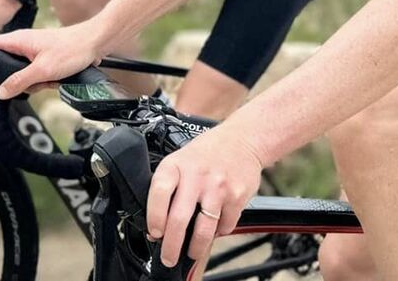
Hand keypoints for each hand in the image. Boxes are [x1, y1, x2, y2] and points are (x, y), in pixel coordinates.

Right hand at [0, 23, 104, 98]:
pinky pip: (33, 75)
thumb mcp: (43, 69)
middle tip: (28, 84)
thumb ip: (19, 81)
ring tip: (46, 80)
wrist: (95, 44)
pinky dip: (42, 81)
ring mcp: (32, 52)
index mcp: (17, 40)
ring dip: (32, 83)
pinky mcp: (42, 59)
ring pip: (19, 74)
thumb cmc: (72, 49)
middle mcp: (22, 44)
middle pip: (2, 66)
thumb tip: (0, 92)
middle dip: (14, 81)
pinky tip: (54, 81)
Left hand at [146, 127, 263, 270]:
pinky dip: (219, 232)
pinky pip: (225, 226)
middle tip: (168, 257)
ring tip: (192, 252)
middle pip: (179, 218)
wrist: (243, 139)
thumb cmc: (208, 152)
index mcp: (177, 165)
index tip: (155, 233)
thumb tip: (158, 228)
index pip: (159, 193)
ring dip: (196, 248)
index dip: (154, 217)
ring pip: (204, 229)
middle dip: (172, 245)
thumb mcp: (181, 160)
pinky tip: (215, 226)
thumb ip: (170, 188)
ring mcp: (218, 187)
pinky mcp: (236, 196)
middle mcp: (197, 175)